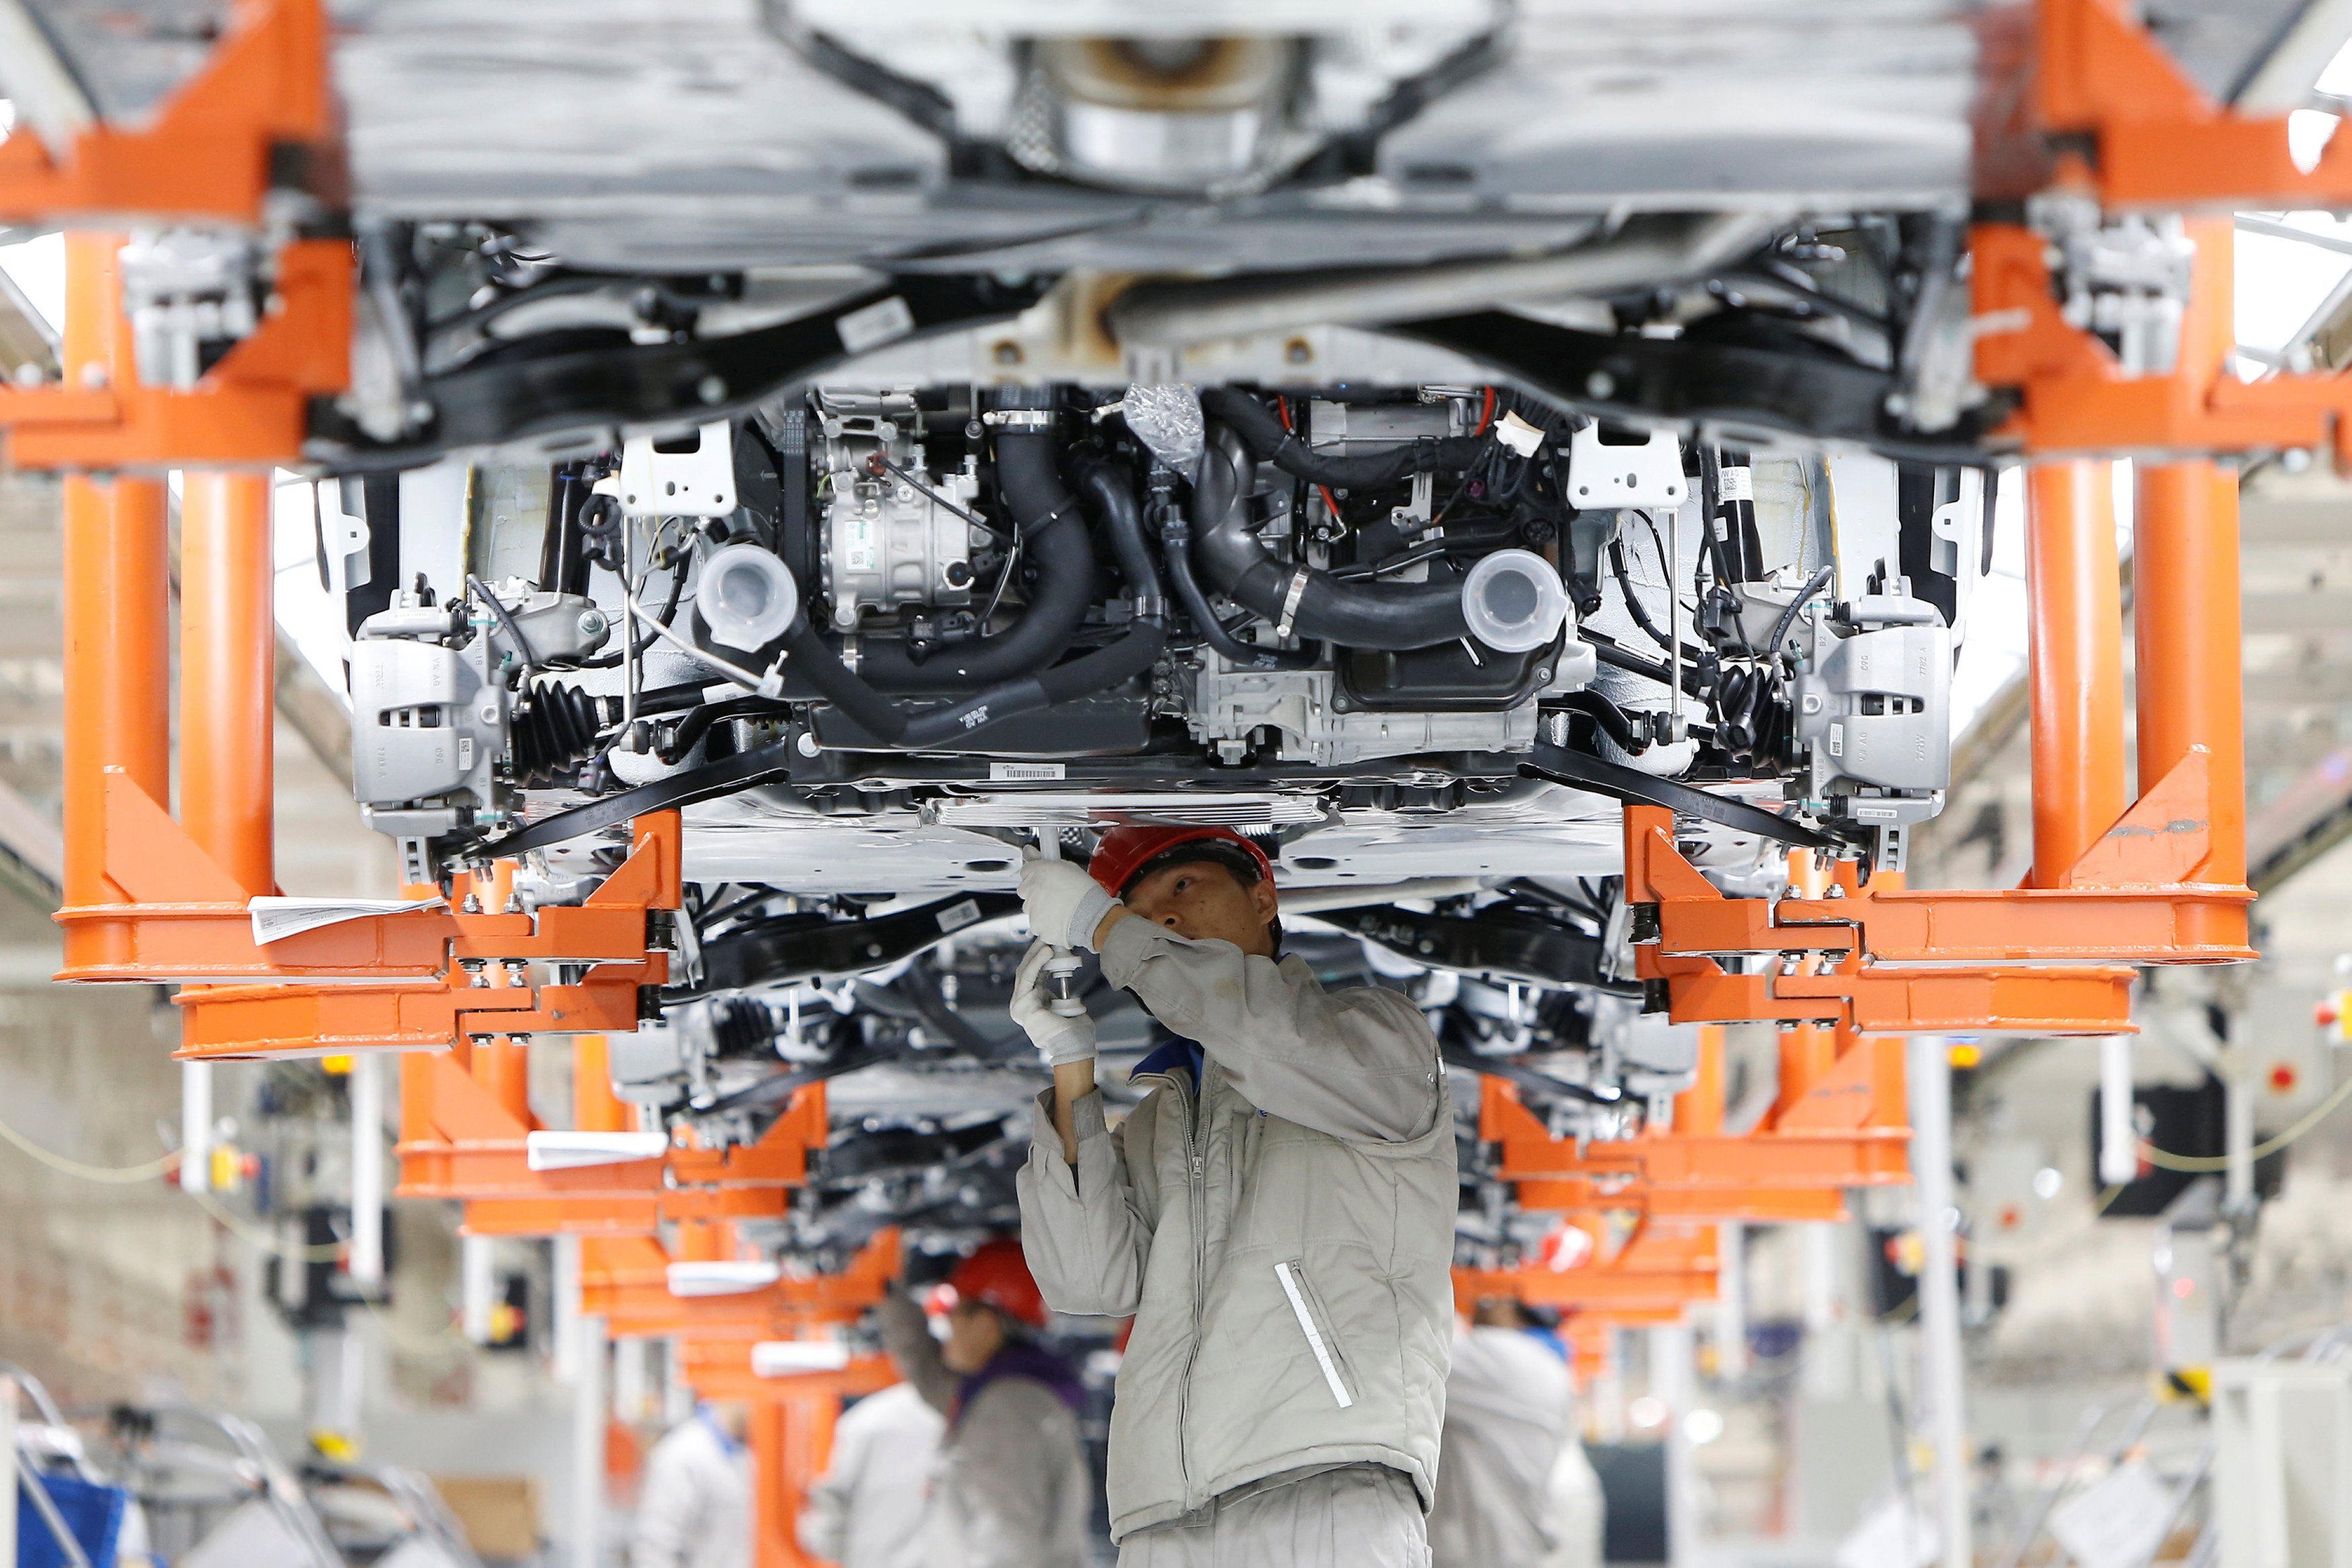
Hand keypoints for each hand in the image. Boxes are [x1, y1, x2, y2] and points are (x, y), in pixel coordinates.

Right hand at [1010, 941, 1096, 1066]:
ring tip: (1048, 940)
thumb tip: (1059, 973)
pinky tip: (1047, 951)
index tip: (1049, 942)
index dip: (1039, 957)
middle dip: (1036, 952)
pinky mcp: (1022, 1006)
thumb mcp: (1061, 1004)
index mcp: (1029, 1004)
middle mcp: (1020, 1005)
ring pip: (1025, 972)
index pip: (1031, 975)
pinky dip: (1037, 963)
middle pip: (1026, 971)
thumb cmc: (1073, 1029)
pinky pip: (1029, 978)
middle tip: (1048, 935)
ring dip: (1037, 954)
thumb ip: (1054, 991)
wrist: (1074, 1046)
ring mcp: (1018, 1007)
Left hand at [1019, 854, 1117, 950]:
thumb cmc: (1086, 892)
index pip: (1026, 871)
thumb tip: (1029, 851)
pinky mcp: (1036, 926)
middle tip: (1056, 895)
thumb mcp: (1069, 867)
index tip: (1045, 879)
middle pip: (1026, 891)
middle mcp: (1031, 890)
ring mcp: (1032, 910)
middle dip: (1037, 893)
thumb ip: (1045, 861)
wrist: (1092, 917)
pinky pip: (1038, 924)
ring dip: (1042, 909)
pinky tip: (1061, 920)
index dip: (1037, 876)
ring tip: (1062, 909)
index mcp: (1038, 871)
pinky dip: (1046, 924)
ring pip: (1032, 909)